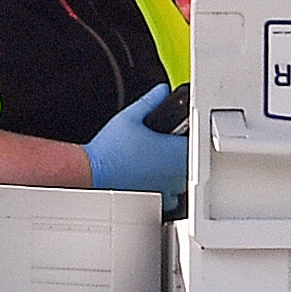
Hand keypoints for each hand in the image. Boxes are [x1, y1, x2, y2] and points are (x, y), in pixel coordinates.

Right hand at [85, 85, 190, 205]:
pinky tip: (155, 179)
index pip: (197, 140)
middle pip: (193, 161)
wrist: (93, 174)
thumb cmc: (109, 151)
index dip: (190, 133)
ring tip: (160, 161)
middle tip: (167, 143)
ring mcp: (167, 189)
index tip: (180, 130)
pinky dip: (168, 189)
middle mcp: (174, 172)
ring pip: (185, 180)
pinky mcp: (157, 201)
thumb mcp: (130, 117)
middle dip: (183, 151)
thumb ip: (150, 101)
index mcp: (173, 151)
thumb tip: (161, 91)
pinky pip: (172, 197)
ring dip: (178, 171)